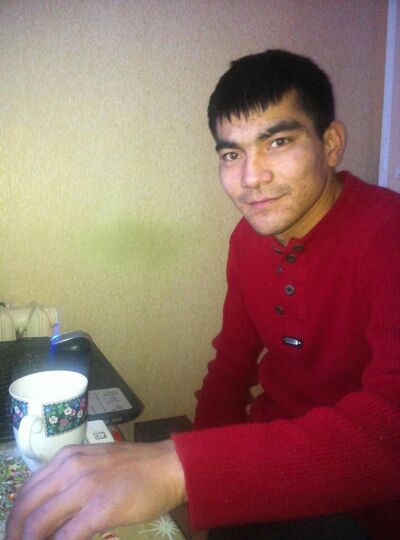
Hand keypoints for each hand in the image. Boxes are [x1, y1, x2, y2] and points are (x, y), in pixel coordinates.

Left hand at [6, 440, 186, 539]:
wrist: (169, 466)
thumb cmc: (135, 466)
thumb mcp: (95, 463)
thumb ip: (70, 480)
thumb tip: (48, 512)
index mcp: (68, 457)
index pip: (27, 490)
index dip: (15, 518)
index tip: (15, 535)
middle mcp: (71, 468)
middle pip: (26, 507)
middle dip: (15, 534)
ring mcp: (86, 487)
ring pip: (39, 523)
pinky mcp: (101, 508)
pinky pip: (66, 536)